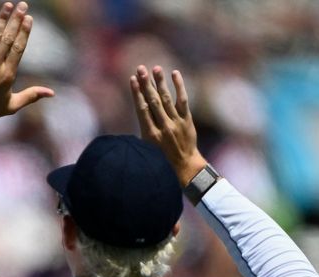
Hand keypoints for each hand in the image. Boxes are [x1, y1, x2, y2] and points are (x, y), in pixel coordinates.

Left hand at [0, 2, 53, 145]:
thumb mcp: (12, 106)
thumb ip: (31, 96)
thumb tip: (52, 93)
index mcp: (7, 76)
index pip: (18, 49)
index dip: (24, 32)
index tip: (29, 18)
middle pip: (8, 39)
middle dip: (16, 20)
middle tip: (22, 5)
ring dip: (2, 19)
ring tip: (8, 5)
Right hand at [129, 65, 205, 185]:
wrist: (184, 167)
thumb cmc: (160, 159)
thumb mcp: (146, 148)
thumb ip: (142, 130)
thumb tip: (137, 112)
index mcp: (150, 134)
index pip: (142, 109)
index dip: (137, 93)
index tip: (132, 79)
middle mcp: (163, 127)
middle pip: (153, 101)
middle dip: (146, 83)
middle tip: (141, 68)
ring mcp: (176, 123)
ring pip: (167, 99)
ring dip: (160, 82)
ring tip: (155, 68)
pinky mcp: (186, 120)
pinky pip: (183, 101)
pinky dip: (179, 87)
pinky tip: (174, 74)